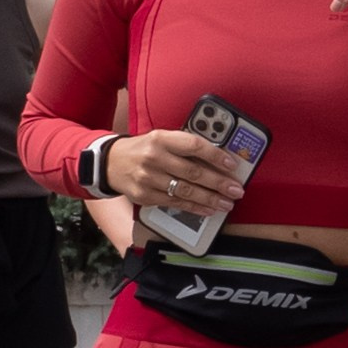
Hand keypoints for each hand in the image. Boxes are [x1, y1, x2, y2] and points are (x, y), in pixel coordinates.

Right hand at [104, 127, 246, 221]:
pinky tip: (209, 209)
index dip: (216, 155)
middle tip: (236, 190)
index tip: (232, 164)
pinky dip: (195, 207)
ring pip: (186, 191)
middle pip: (193, 172)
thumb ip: (184, 146)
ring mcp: (149, 179)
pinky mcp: (145, 196)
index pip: (194, 145)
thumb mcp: (161, 138)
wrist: (110, 163)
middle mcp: (154, 158)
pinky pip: (175, 203)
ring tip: (227, 203)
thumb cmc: (144, 149)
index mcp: (161, 138)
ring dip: (210, 199)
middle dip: (219, 183)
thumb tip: (218, 159)